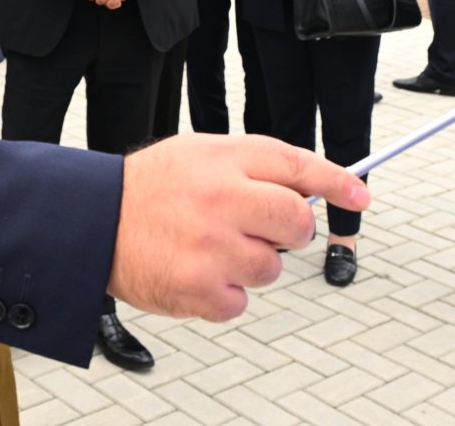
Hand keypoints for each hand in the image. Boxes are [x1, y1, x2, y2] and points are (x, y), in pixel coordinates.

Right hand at [108, 134, 370, 321]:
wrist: (93, 221)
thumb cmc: (151, 188)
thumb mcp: (201, 154)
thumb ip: (255, 165)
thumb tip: (312, 187)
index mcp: (224, 160)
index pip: (297, 167)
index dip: (338, 182)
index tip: (361, 196)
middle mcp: (221, 200)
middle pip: (297, 223)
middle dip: (290, 230)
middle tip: (262, 229)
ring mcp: (211, 248)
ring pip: (272, 268)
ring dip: (251, 264)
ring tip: (211, 248)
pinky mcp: (198, 290)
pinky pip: (241, 301)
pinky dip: (224, 293)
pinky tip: (195, 271)